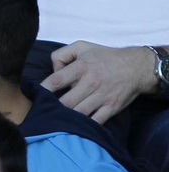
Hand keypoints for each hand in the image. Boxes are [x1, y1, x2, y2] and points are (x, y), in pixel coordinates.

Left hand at [42, 42, 156, 124]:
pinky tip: (75, 125)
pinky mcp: (112, 107)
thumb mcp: (81, 47)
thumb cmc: (105, 57)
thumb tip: (53, 71)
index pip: (56, 80)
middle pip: (66, 101)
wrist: (137, 67)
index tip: (34, 96)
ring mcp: (102, 96)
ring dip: (67, 117)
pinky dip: (84, 125)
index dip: (43, 90)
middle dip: (54, 107)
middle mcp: (91, 82)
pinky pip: (95, 121)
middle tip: (46, 110)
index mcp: (82, 67)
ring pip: (79, 113)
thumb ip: (61, 55)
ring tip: (57, 119)